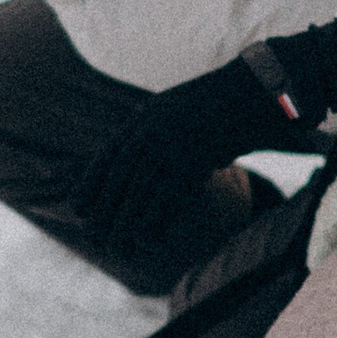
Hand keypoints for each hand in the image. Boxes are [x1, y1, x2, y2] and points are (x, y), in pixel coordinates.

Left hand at [74, 20, 336, 266]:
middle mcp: (151, 132)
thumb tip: (132, 151)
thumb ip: (152, 129)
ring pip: (140, 194)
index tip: (78, 210)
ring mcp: (173, 146)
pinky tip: (149, 240)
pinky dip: (156, 222)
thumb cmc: (219, 102)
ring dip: (126, 225)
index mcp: (143, 120)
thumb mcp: (175, 110)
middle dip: (105, 212)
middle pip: (119, 181)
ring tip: (118, 248)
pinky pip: (169, 199)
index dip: (91, 186)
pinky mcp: (196, 161)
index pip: (106, 158)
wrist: (258, 89)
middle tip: (94, 238)